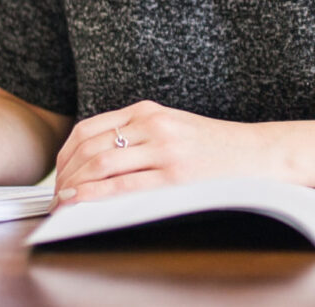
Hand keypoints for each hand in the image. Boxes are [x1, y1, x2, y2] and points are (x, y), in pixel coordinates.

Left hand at [52, 100, 282, 206]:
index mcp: (149, 111)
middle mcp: (153, 125)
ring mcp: (164, 150)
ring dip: (74, 186)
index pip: (88, 129)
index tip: (58, 174)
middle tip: (55, 195)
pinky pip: (123, 186)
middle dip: (64, 174)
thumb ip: (138, 134)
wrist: (259, 154)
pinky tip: (81, 203)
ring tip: (63, 203)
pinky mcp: (175, 176)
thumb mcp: (173, 127)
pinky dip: (95, 195)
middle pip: (89, 147)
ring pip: (101, 165)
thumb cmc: (216, 147)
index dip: (64, 154)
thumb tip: (96, 159)